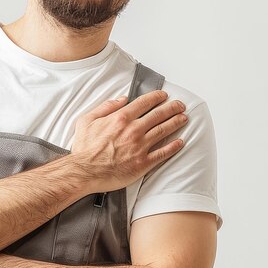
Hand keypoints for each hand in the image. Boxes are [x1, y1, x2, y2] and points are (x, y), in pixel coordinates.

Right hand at [70, 90, 186, 192]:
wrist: (84, 172)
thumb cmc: (84, 148)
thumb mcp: (86, 120)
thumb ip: (105, 107)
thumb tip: (121, 99)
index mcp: (120, 118)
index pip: (144, 103)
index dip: (156, 97)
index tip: (163, 95)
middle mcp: (133, 130)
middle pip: (158, 115)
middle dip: (171, 108)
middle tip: (180, 105)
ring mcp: (140, 147)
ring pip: (163, 131)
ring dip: (176, 123)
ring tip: (184, 118)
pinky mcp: (143, 163)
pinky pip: (162, 153)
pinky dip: (173, 147)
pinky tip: (180, 142)